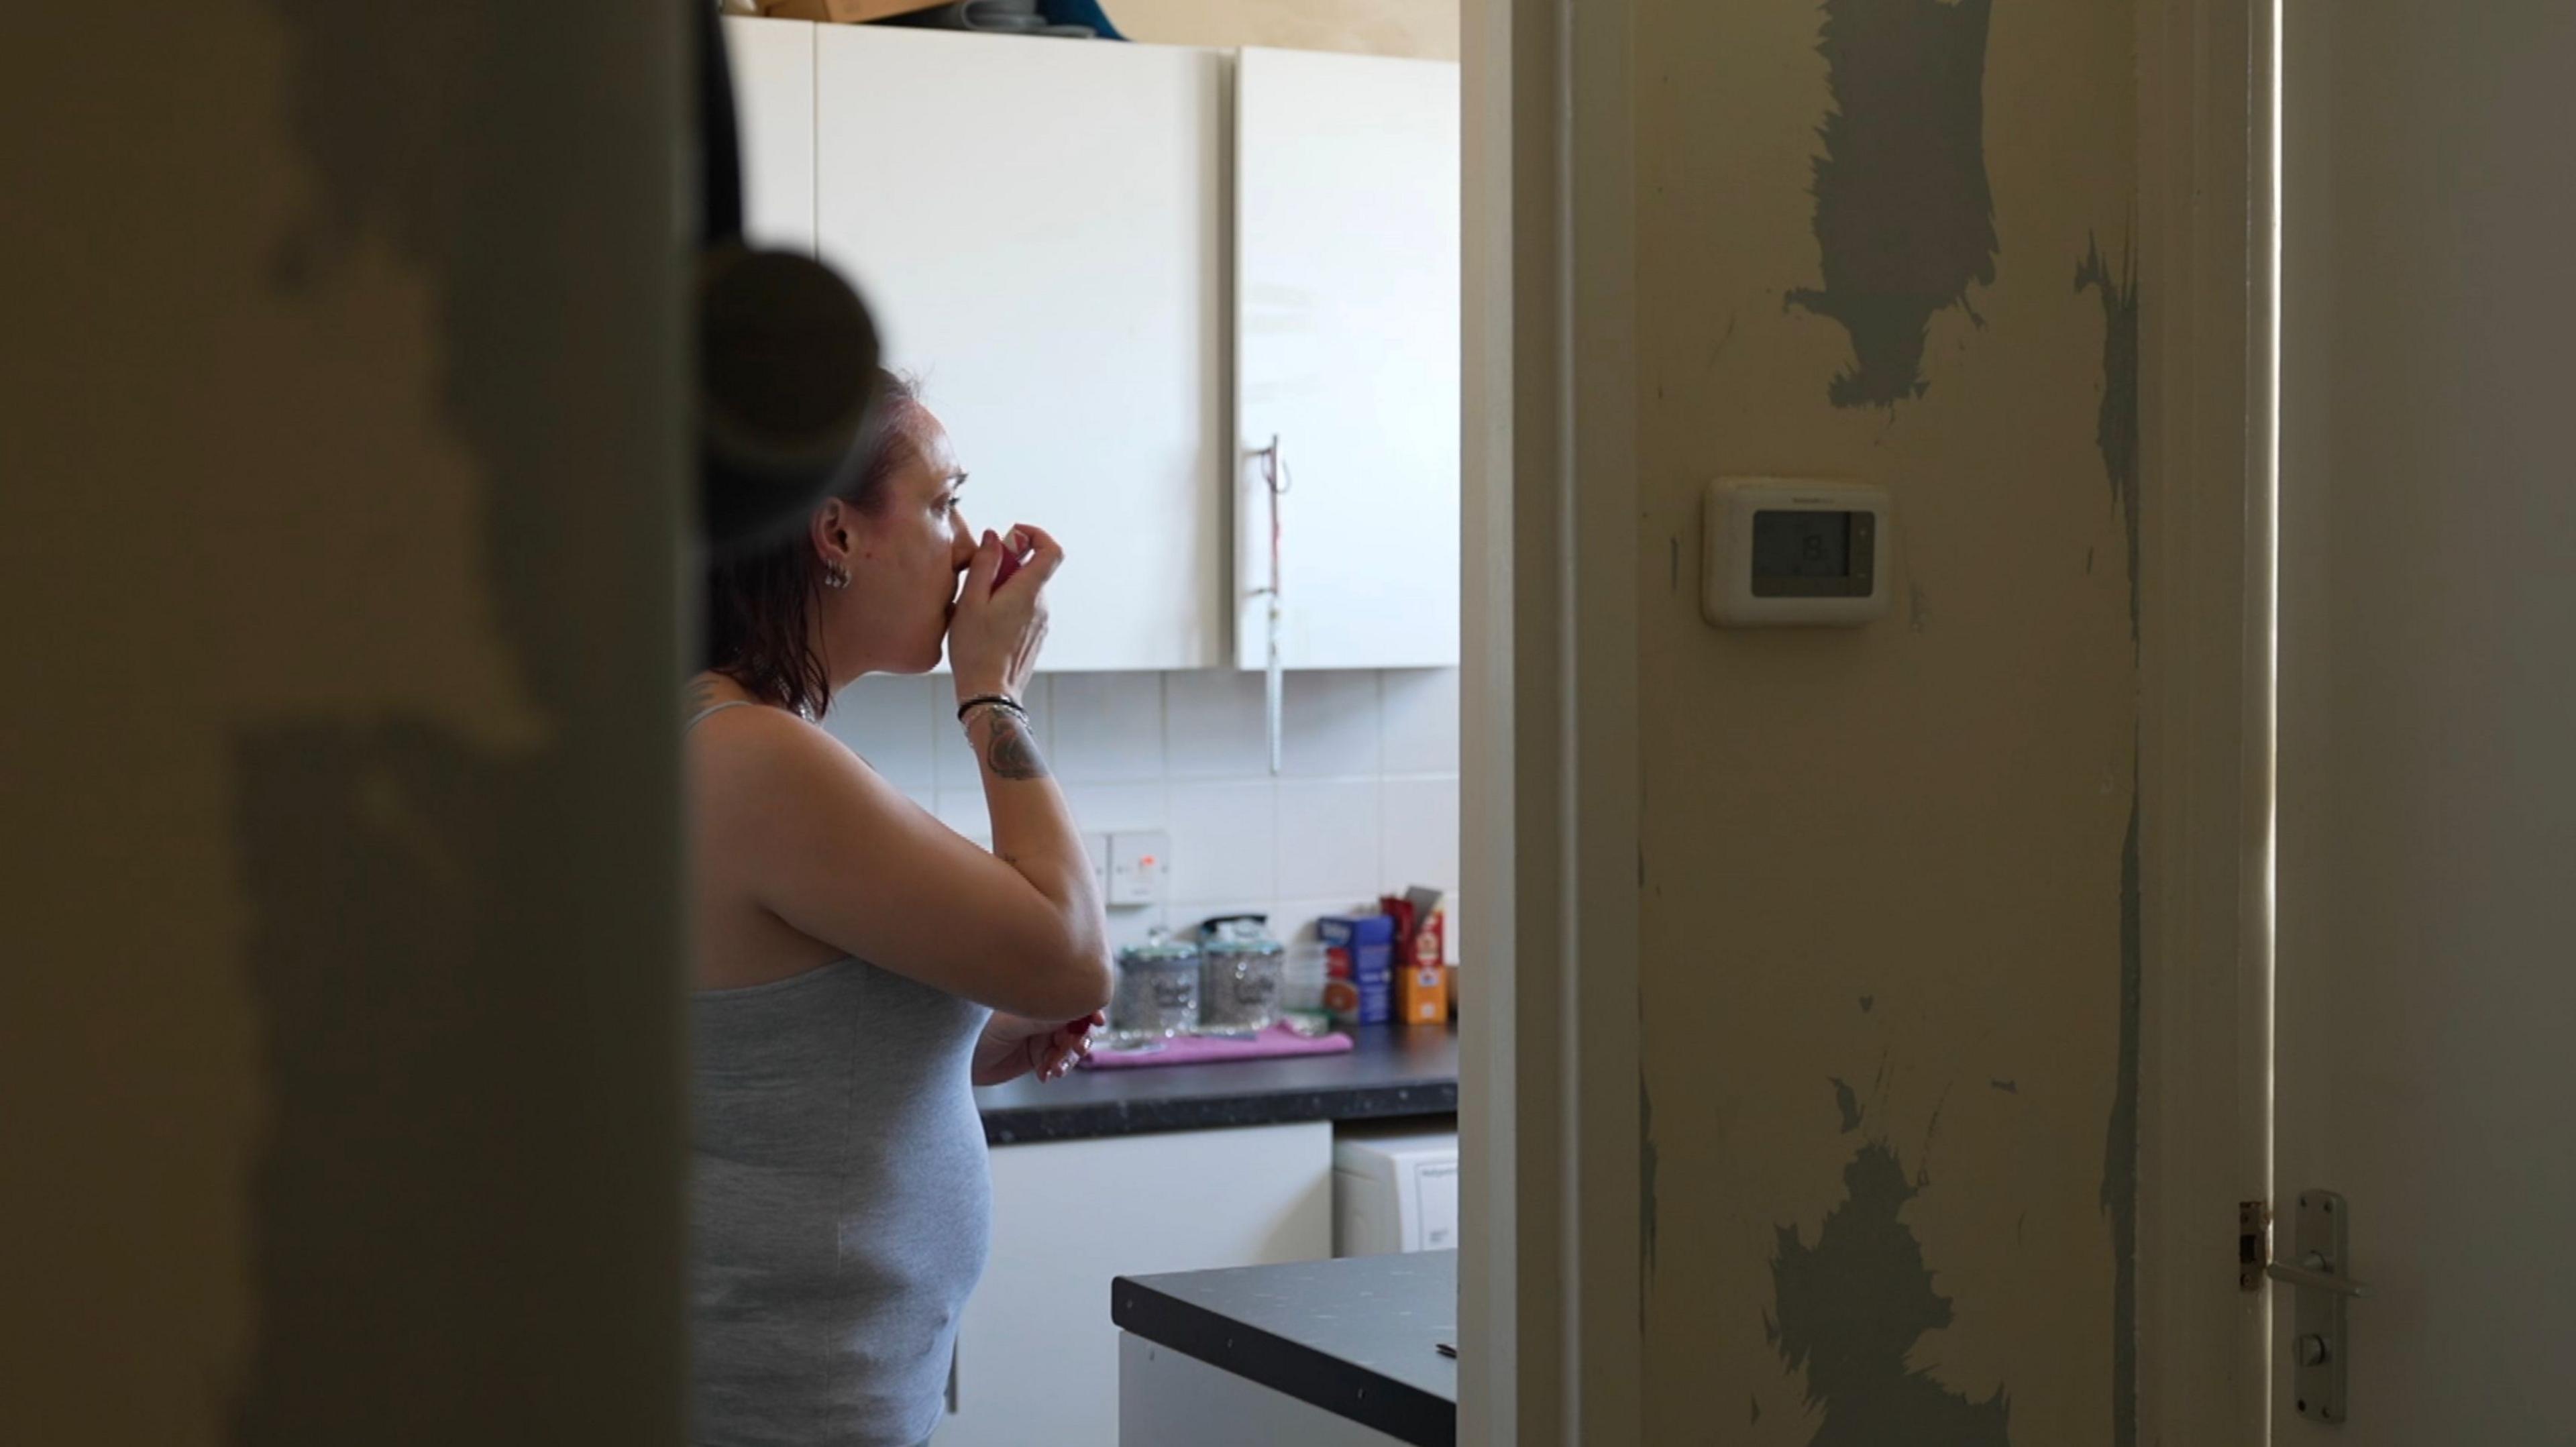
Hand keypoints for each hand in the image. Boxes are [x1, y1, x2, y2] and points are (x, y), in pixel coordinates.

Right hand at [948, 523, 1064, 705]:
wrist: (989, 694)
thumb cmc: (975, 649)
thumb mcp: (971, 602)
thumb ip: (984, 565)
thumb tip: (995, 537)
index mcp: (1028, 592)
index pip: (1052, 550)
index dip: (1036, 535)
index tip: (1012, 536)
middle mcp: (1041, 606)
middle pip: (1033, 570)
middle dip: (1007, 564)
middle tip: (978, 576)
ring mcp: (1041, 623)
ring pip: (1026, 591)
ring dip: (1004, 587)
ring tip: (976, 606)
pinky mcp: (1035, 637)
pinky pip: (1025, 610)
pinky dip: (1008, 605)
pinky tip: (985, 623)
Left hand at [971, 1009, 1103, 1086]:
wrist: (955, 1060)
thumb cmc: (974, 1031)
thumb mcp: (1014, 1022)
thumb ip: (1045, 1016)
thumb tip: (1076, 1008)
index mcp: (1037, 996)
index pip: (1071, 998)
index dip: (1088, 1007)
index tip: (1096, 1020)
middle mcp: (1042, 1014)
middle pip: (1077, 1024)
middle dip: (1079, 1039)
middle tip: (1073, 1049)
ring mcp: (1041, 1036)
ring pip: (1070, 1047)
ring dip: (1067, 1058)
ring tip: (1054, 1067)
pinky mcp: (1037, 1057)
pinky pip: (1058, 1063)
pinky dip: (1056, 1069)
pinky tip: (1045, 1074)